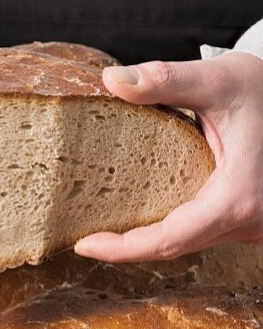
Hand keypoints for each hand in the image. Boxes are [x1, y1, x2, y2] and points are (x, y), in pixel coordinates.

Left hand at [74, 51, 262, 261]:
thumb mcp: (222, 80)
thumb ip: (166, 80)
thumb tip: (113, 81)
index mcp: (238, 199)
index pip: (169, 239)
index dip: (123, 248)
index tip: (84, 245)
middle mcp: (249, 222)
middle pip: (176, 246)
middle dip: (128, 245)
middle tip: (83, 235)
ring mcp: (252, 225)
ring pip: (191, 241)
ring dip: (149, 236)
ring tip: (103, 224)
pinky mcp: (249, 218)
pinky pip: (203, 231)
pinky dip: (171, 224)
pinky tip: (140, 210)